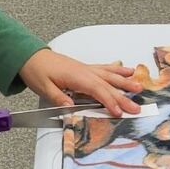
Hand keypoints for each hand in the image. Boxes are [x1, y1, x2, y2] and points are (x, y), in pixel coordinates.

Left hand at [18, 49, 141, 116]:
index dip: (110, 102)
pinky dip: (117, 69)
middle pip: (108, 85)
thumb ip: (59, 98)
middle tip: (137, 107)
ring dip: (125, 81)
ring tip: (139, 87)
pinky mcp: (85, 68)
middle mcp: (84, 71)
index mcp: (76, 77)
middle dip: (123, 97)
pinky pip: (105, 68)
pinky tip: (126, 69)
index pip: (97, 91)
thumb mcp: (44, 88)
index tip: (119, 111)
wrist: (31, 57)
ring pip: (110, 75)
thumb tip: (71, 107)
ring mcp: (86, 68)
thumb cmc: (37, 71)